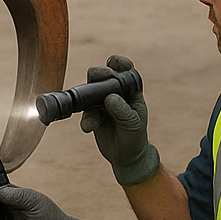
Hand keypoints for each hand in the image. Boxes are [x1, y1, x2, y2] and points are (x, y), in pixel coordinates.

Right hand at [79, 55, 159, 186]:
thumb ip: (123, 111)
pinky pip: (85, 111)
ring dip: (87, 98)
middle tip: (96, 80)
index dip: (120, 63)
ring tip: (92, 116)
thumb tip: (110, 98)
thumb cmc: (135, 136)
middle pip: (104, 76)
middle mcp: (116, 93)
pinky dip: (86, 119)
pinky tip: (88, 127)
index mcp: (131, 91)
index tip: (113, 62)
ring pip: (90, 91)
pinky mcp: (93, 114)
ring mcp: (103, 102)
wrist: (126, 156)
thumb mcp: (133, 124)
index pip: (127, 71)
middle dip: (99, 75)